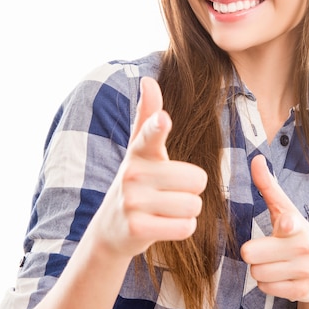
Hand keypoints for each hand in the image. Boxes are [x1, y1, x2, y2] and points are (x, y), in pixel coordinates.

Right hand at [90, 76, 207, 257]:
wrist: (110, 229)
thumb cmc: (136, 181)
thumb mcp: (140, 149)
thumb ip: (147, 115)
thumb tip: (148, 79)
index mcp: (139, 151)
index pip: (149, 133)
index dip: (157, 126)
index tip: (163, 119)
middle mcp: (133, 174)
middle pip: (197, 179)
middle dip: (191, 189)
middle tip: (169, 192)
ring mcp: (132, 202)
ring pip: (194, 205)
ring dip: (187, 211)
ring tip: (164, 209)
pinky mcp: (138, 229)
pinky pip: (186, 227)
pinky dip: (182, 228)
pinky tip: (163, 225)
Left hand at [240, 155, 308, 302]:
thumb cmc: (295, 234)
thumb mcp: (284, 209)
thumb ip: (267, 186)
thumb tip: (256, 158)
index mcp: (296, 224)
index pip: (290, 224)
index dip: (286, 225)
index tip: (286, 225)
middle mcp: (303, 247)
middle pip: (252, 255)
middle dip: (253, 254)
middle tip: (265, 250)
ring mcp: (305, 270)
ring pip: (257, 273)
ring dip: (259, 270)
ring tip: (274, 263)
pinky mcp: (303, 291)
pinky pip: (265, 289)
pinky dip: (267, 284)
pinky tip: (281, 277)